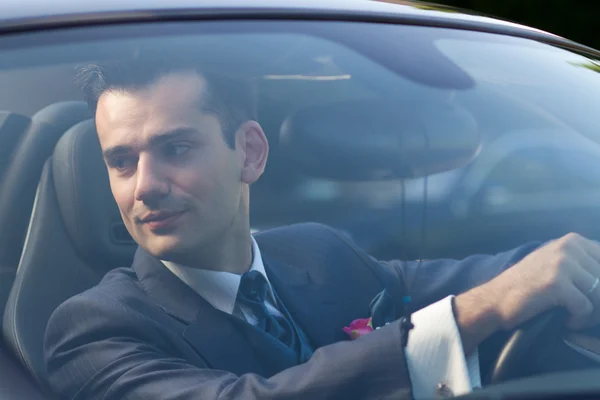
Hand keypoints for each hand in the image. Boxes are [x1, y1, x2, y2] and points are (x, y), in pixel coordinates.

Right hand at [454, 233, 599, 353]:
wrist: (495, 299)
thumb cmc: (527, 287)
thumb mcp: (555, 264)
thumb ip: (583, 263)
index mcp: (572, 240)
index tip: (591, 299)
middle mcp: (569, 246)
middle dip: (599, 302)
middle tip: (582, 313)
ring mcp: (562, 263)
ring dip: (592, 313)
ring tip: (574, 317)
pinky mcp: (557, 283)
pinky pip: (586, 307)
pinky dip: (578, 320)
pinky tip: (565, 320)